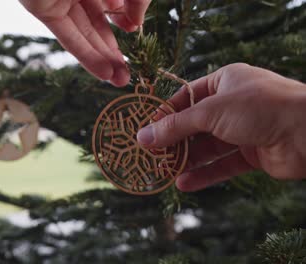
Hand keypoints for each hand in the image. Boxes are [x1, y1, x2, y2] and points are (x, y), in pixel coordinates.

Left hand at [19, 0, 151, 86]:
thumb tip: (135, 24)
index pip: (114, 2)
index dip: (126, 18)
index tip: (135, 30)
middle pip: (99, 23)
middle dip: (115, 49)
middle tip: (130, 74)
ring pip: (84, 33)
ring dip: (103, 58)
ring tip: (121, 81)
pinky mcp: (44, 10)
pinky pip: (67, 35)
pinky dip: (85, 54)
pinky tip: (103, 73)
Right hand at [137, 63, 305, 190]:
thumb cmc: (260, 106)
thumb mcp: (211, 112)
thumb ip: (176, 126)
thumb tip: (142, 137)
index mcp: (225, 82)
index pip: (186, 98)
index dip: (165, 114)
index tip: (145, 130)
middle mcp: (233, 105)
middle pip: (195, 124)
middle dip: (174, 141)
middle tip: (150, 155)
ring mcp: (244, 130)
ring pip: (208, 147)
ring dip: (186, 160)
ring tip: (163, 172)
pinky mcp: (253, 154)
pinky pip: (223, 164)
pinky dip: (204, 174)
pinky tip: (184, 183)